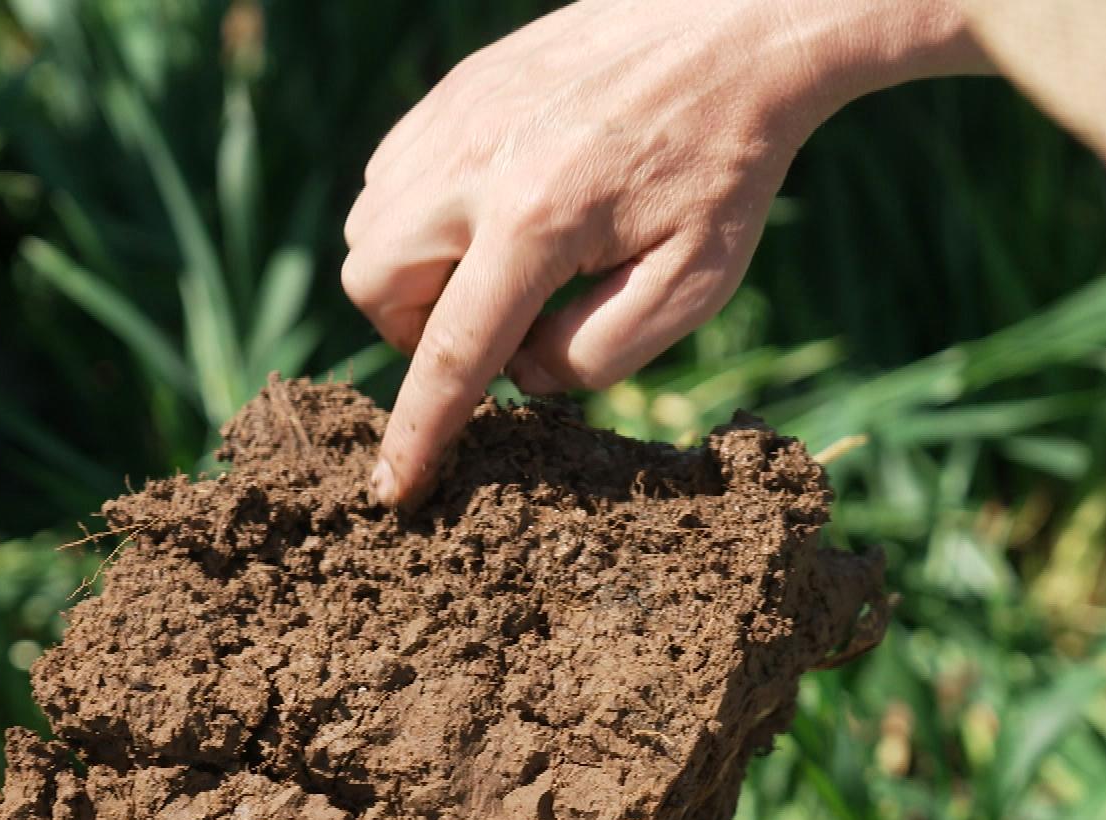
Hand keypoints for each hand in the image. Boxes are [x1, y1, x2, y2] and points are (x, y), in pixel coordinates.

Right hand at [345, 0, 982, 504]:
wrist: (736, 30)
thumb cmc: (725, 164)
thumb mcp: (692, 283)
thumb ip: (599, 352)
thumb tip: (521, 374)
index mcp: (537, 220)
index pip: (451, 351)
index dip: (416, 431)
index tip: (390, 489)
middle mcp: (474, 163)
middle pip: (373, 283)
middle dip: (414, 329)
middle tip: (489, 330)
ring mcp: (456, 115)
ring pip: (370, 223)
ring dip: (412, 271)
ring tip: (494, 271)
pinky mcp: (457, 86)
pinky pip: (391, 170)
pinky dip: (418, 213)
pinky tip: (489, 215)